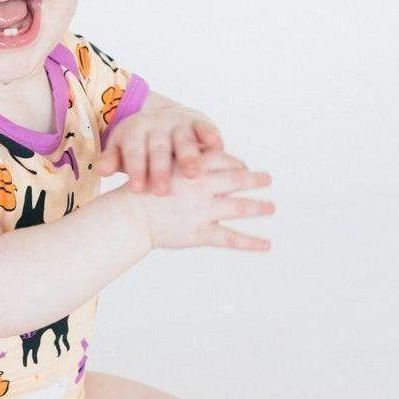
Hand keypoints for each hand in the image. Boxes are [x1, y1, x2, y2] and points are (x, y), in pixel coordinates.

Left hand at [94, 107, 224, 193]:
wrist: (160, 117)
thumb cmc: (139, 145)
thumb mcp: (122, 149)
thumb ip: (112, 159)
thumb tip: (100, 170)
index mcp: (134, 132)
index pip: (133, 151)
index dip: (135, 169)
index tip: (138, 189)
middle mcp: (157, 125)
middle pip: (158, 148)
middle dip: (160, 169)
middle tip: (162, 191)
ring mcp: (178, 123)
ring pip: (183, 140)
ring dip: (189, 156)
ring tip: (193, 174)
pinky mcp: (198, 123)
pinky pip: (205, 128)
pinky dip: (211, 136)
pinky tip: (218, 148)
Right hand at [131, 150, 274, 251]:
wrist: (127, 217)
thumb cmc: (140, 191)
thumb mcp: (161, 166)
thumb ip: (182, 161)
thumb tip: (200, 154)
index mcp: (192, 167)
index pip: (223, 159)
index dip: (235, 163)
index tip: (243, 166)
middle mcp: (202, 187)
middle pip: (236, 180)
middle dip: (254, 179)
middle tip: (267, 178)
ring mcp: (203, 211)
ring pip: (239, 207)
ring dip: (258, 206)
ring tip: (271, 207)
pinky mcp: (200, 233)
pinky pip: (230, 238)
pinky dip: (251, 242)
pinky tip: (266, 244)